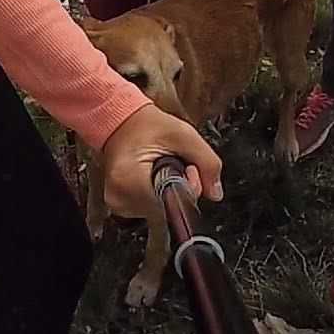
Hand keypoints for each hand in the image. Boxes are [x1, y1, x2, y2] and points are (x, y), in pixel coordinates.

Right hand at [100, 103, 223, 219]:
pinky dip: (157, 196)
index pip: (172, 204)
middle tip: (175, 163)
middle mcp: (119, 197)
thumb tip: (215, 192)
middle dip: (179, 190)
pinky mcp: (120, 206)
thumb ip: (206, 161)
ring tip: (161, 168)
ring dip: (168, 193)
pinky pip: (149, 209)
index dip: (187, 187)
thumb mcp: (184, 134)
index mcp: (129, 179)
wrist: (123, 122)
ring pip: (160, 211)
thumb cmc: (148, 126)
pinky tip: (153, 178)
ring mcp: (118, 204)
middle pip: (167, 210)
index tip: (186, 167)